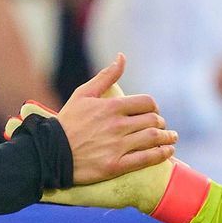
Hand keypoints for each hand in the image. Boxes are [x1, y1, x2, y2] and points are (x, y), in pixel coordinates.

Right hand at [6, 88, 208, 222]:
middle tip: (162, 127)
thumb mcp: (83, 94)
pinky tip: (168, 153)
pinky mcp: (116, 165)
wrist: (50, 152)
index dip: (153, 107)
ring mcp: (118, 146)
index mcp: (111, 106)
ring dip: (167, 138)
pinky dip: (161, 155)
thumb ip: (106, 76)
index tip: (152, 112)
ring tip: (172, 139)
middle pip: (152, 120)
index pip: (146, 103)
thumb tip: (122, 57)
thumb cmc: (67, 121)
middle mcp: (117, 125)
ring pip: (153, 139)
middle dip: (161, 123)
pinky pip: (146, 159)